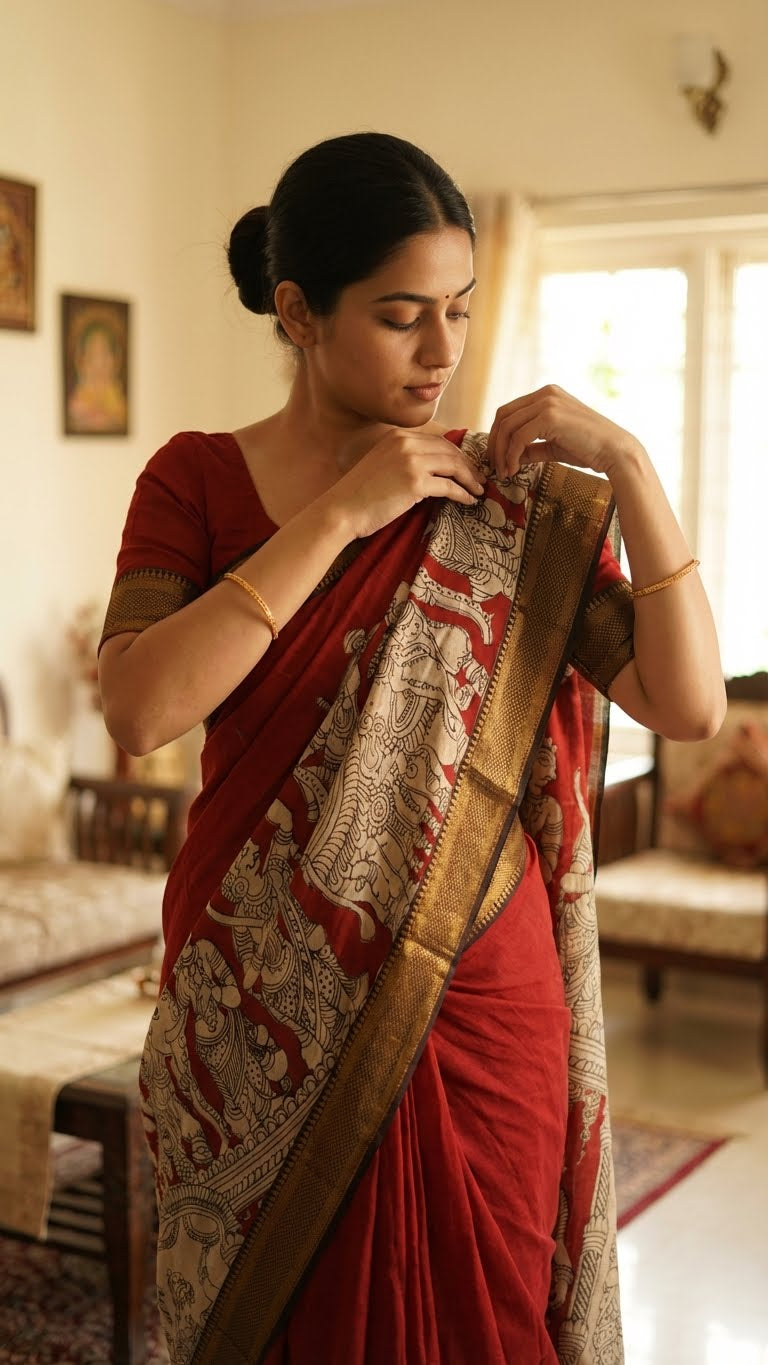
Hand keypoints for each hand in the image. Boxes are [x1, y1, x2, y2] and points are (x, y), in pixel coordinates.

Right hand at [323, 429, 485, 539]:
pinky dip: (463, 494)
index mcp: (398, 437)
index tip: (467, 467)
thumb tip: (432, 469)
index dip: (456, 454)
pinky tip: (469, 501)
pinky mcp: (415, 482)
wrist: (341, 510)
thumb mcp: (381, 465)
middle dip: (468, 465)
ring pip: (453, 466)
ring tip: (479, 490)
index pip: (437, 441)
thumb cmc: (359, 496)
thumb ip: (404, 460)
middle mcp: (406, 444)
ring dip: (470, 479)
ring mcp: (411, 461)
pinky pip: (449, 486)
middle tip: (480, 479)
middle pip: (449, 451)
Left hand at [487, 384, 645, 479]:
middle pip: (503, 416)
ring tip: (504, 472)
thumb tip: (509, 457)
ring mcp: (548, 402)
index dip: (497, 436)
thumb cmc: (588, 449)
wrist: (615, 451)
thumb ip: (531, 447)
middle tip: (496, 467)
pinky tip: (514, 469)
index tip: (497, 459)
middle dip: (494, 444)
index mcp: (546, 395)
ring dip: (501, 453)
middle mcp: (545, 393)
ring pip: (507, 426)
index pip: (509, 412)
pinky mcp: (551, 416)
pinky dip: (511, 455)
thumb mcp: (553, 446)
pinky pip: (519, 437)